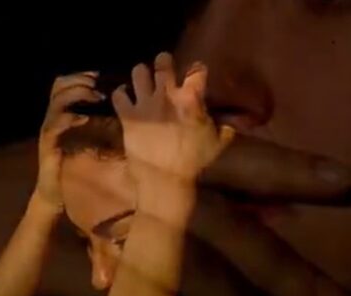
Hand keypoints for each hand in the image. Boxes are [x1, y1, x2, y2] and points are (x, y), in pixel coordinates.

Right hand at [36, 72, 104, 211]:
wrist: (57, 192)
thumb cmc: (78, 166)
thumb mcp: (99, 141)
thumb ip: (110, 125)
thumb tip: (133, 113)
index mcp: (66, 112)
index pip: (70, 84)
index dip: (83, 75)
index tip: (100, 75)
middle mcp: (55, 116)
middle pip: (59, 85)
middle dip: (79, 79)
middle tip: (96, 81)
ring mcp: (49, 129)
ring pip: (56, 101)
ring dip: (75, 94)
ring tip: (92, 94)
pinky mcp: (47, 144)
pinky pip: (53, 126)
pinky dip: (67, 119)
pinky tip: (83, 118)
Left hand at [112, 52, 234, 192]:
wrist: (164, 179)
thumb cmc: (192, 162)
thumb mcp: (215, 144)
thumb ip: (223, 128)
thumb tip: (231, 123)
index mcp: (190, 99)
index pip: (197, 70)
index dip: (197, 70)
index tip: (196, 73)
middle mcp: (166, 95)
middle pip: (163, 62)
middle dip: (164, 61)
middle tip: (164, 68)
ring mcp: (145, 104)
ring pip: (138, 72)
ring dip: (141, 74)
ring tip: (143, 81)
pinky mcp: (127, 115)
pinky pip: (119, 94)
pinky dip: (121, 94)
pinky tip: (125, 97)